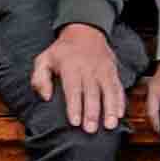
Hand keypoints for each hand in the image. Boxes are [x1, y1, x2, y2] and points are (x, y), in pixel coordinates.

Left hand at [33, 22, 126, 137]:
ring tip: (110, 125)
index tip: (74, 122)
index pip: (73, 88)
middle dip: (92, 112)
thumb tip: (46, 96)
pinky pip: (118, 87)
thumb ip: (39, 78)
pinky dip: (120, 101)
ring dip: (110, 109)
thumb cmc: (62, 51)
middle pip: (91, 93)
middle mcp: (89, 68)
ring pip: (108, 91)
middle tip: (90, 129)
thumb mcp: (44, 58)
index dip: (74, 106)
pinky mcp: (113, 72)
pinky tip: (120, 114)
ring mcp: (103, 70)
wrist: (85, 31)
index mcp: (70, 66)